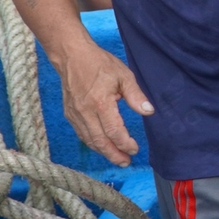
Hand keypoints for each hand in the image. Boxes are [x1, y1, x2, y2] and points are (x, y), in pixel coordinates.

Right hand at [58, 42, 155, 166]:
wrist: (71, 56)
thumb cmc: (99, 64)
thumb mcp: (123, 75)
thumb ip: (136, 96)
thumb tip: (148, 112)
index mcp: (100, 103)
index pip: (114, 131)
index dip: (125, 143)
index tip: (135, 149)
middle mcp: (85, 112)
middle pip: (100, 141)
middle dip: (114, 154)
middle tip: (126, 162)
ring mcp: (75, 114)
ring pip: (89, 140)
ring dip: (103, 152)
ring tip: (117, 158)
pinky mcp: (69, 114)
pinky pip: (81, 134)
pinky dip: (92, 143)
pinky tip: (102, 146)